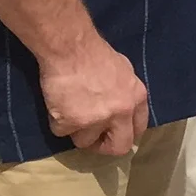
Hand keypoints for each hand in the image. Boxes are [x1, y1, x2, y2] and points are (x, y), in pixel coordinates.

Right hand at [39, 38, 149, 155]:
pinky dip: (58, 122)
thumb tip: (121, 108)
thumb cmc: (96, 55)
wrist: (71, 48)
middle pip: (119, 147)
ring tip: (70, 110)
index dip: (123, 134)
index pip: (138, 130)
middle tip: (91, 140)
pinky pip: (61, 132)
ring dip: (76, 131)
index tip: (111, 134)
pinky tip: (58, 104)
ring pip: (85, 141)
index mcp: (137, 98)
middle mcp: (122, 112)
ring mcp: (97, 119)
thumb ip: (126, 94)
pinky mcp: (71, 122)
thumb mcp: (124, 72)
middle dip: (104, 147)